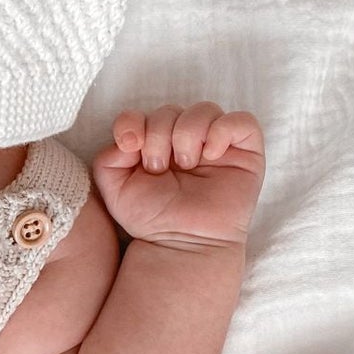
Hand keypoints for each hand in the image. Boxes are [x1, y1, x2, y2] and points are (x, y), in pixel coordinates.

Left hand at [90, 102, 264, 248]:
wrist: (182, 243)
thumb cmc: (152, 220)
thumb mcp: (115, 190)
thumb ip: (108, 159)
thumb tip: (131, 136)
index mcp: (155, 144)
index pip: (142, 114)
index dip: (132, 121)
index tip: (131, 147)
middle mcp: (185, 140)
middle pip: (171, 110)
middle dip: (159, 135)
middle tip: (159, 168)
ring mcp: (216, 144)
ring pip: (204, 109)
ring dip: (187, 133)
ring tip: (185, 165)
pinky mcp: (245, 152)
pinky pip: (242, 121)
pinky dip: (221, 131)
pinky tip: (210, 155)